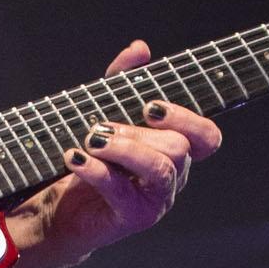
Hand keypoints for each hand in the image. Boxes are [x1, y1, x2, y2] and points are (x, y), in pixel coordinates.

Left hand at [11, 43, 224, 267]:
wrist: (60, 210)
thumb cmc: (89, 160)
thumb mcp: (104, 110)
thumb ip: (123, 80)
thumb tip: (140, 49)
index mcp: (174, 152)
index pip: (207, 137)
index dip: (188, 119)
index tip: (151, 108)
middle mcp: (172, 177)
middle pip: (179, 148)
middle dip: (138, 132)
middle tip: (101, 128)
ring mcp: (156, 200)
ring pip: (160, 168)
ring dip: (124, 148)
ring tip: (92, 140)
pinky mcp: (132, 218)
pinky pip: (123, 191)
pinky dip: (96, 170)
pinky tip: (74, 157)